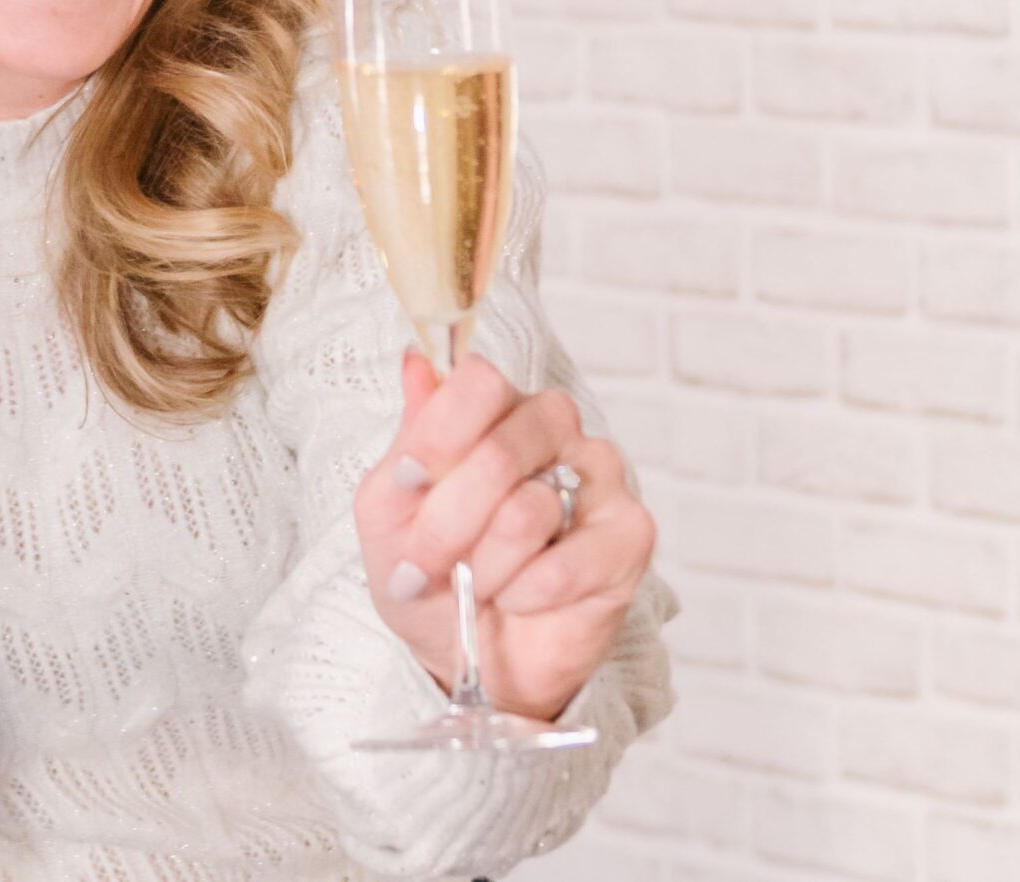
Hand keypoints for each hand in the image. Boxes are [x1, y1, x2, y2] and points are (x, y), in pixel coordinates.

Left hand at [353, 350, 656, 723]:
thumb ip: (407, 443)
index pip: (477, 382)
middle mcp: (551, 427)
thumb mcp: (389, 512)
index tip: (406, 485)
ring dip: (483, 568)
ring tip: (479, 583)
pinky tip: (519, 599)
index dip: (436, 440)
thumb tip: (415, 361)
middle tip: (421, 566)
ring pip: (526, 513)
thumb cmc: (432, 574)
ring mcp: (598, 475)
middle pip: (496, 452)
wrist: (470, 657)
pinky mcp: (630, 533)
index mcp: (493, 407)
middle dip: (444, 526)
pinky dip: (523, 595)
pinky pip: (562, 566)